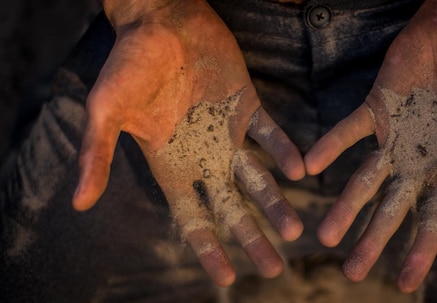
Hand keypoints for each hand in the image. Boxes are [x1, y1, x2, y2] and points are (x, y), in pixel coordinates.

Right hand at [72, 0, 304, 285]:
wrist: (161, 21)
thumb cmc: (129, 64)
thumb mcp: (106, 110)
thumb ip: (96, 154)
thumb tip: (78, 203)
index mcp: (171, 165)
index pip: (192, 217)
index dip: (208, 248)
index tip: (228, 279)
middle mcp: (203, 157)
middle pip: (231, 207)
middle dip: (251, 237)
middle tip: (274, 268)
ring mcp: (228, 134)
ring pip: (257, 178)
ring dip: (275, 203)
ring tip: (295, 230)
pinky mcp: (248, 107)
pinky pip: (271, 135)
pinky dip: (284, 152)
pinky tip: (301, 171)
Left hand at [305, 0, 436, 291]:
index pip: (435, 216)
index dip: (420, 249)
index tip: (403, 283)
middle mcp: (420, 158)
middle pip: (394, 207)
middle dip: (373, 239)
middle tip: (350, 272)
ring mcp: (395, 135)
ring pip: (366, 178)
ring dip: (346, 205)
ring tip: (325, 236)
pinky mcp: (376, 108)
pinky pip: (349, 131)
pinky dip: (330, 147)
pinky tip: (311, 167)